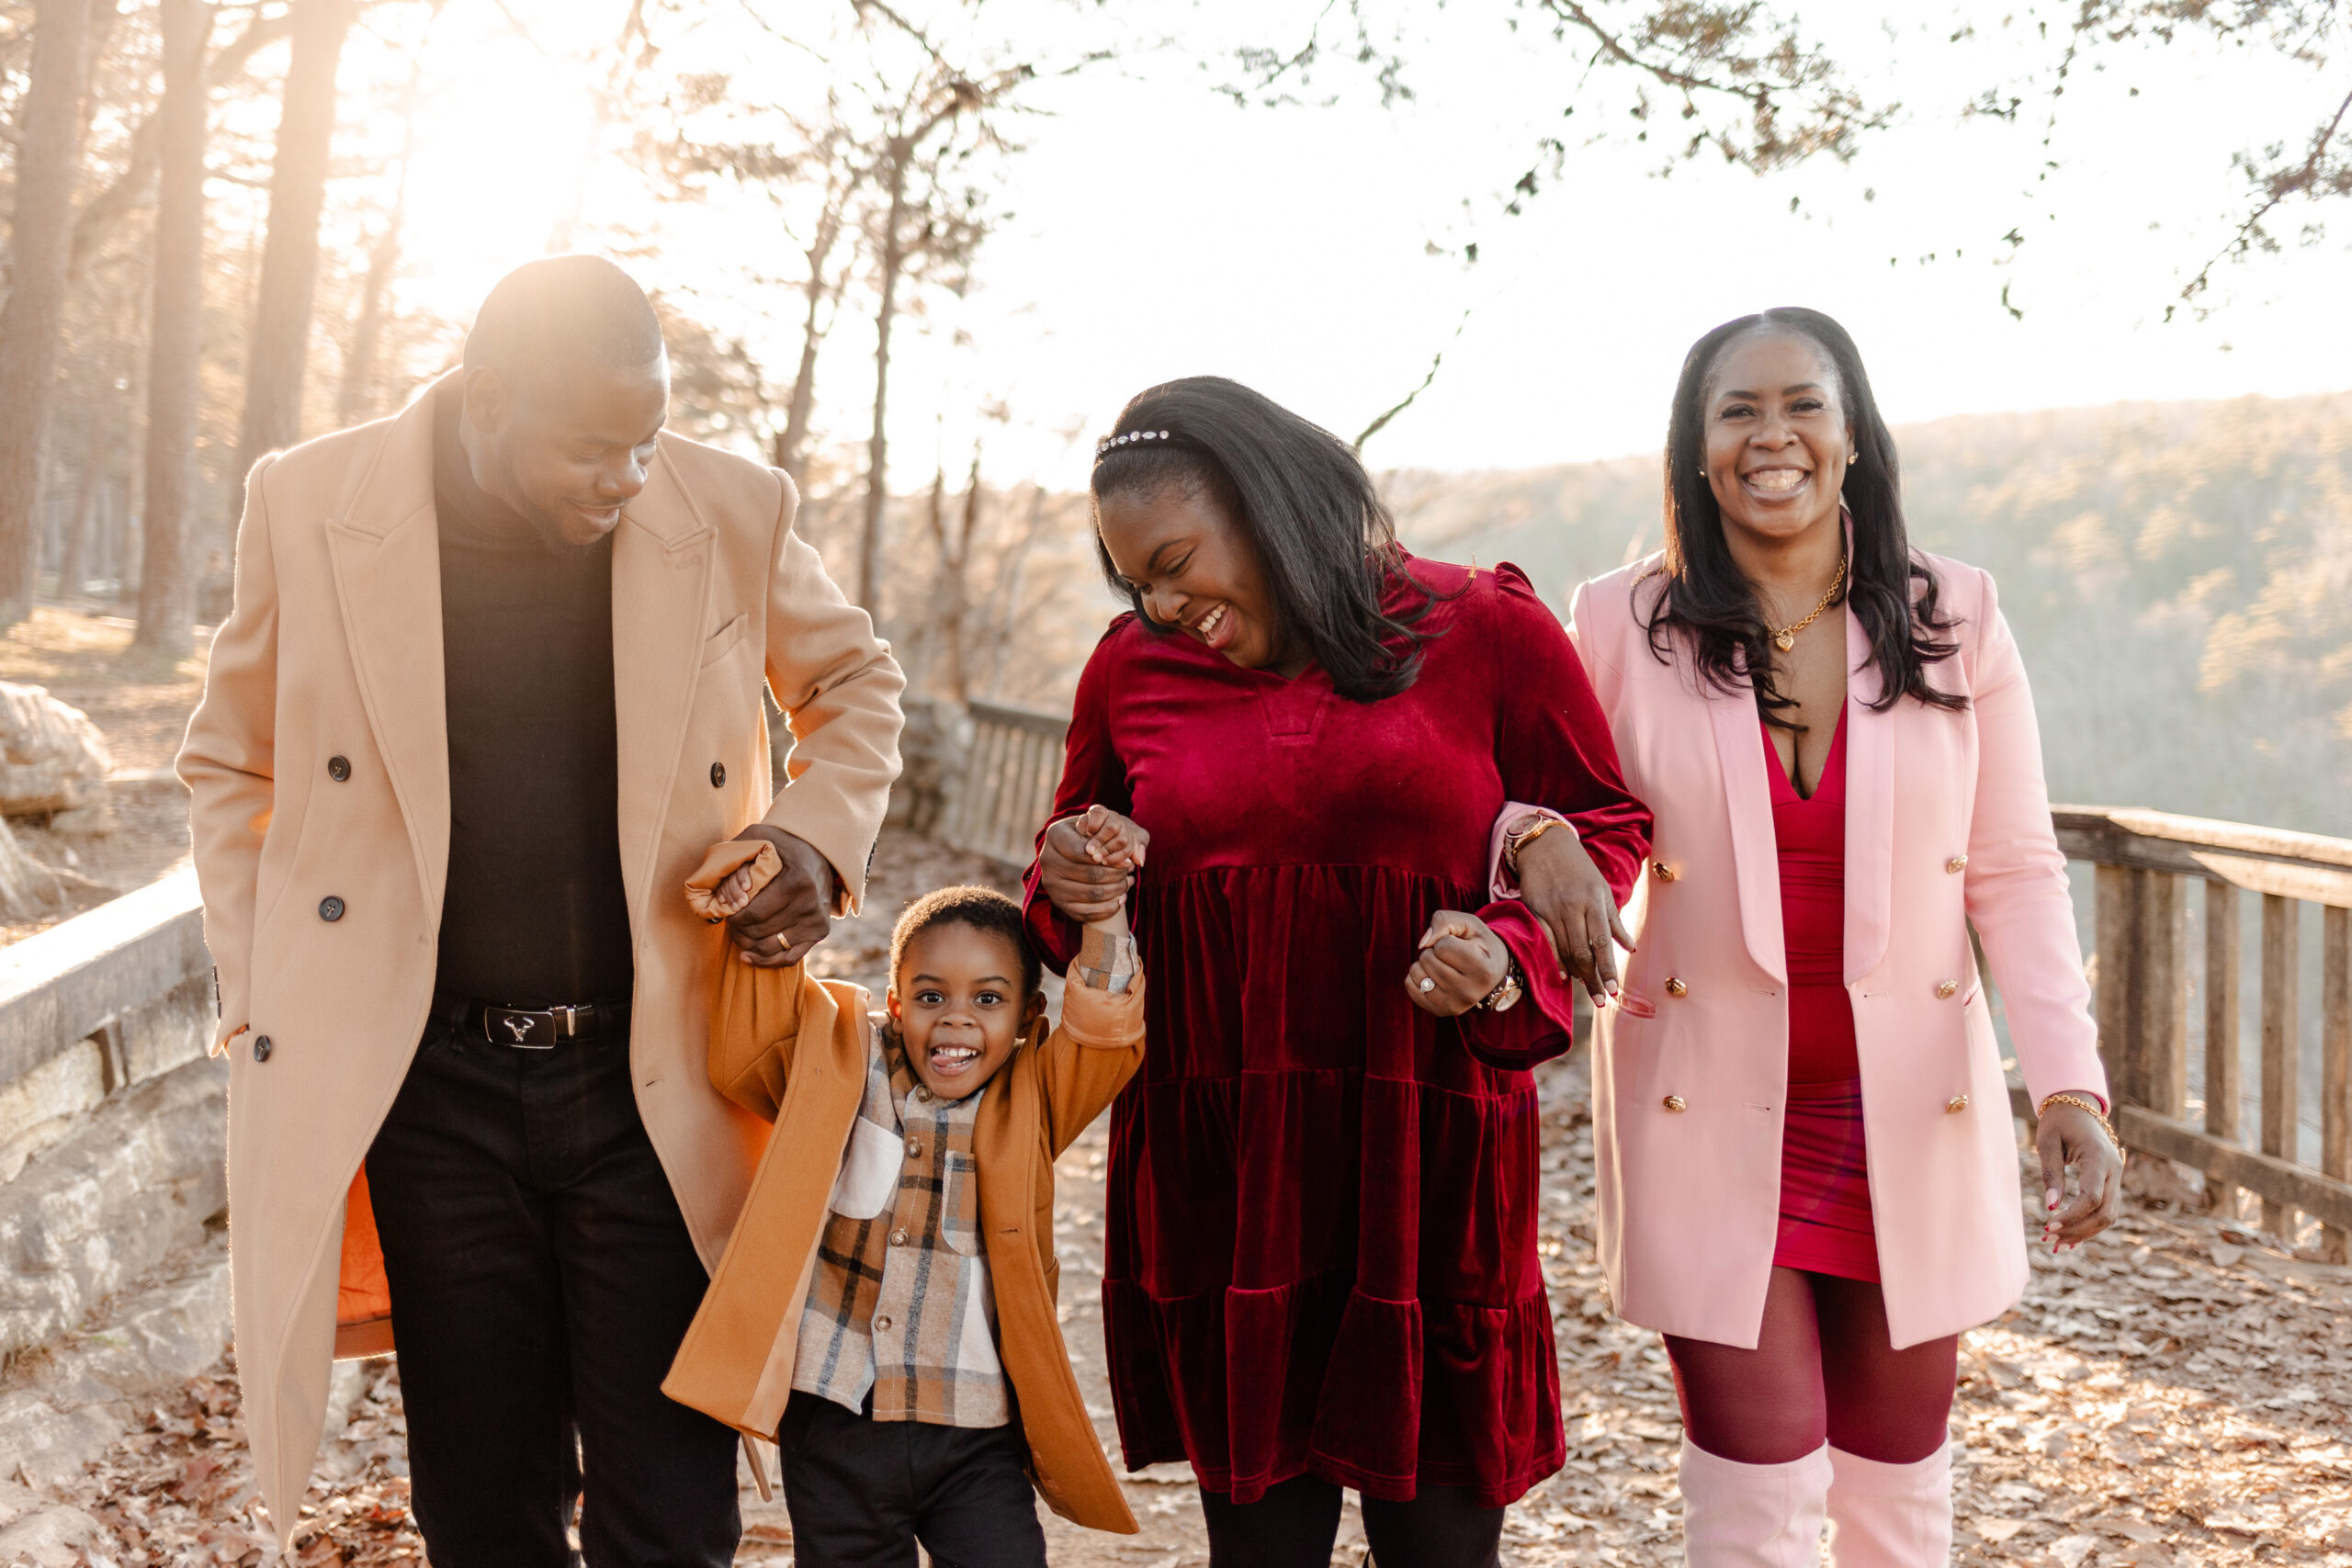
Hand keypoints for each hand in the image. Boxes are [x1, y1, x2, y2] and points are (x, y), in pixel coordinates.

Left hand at [724, 826, 836, 967]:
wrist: (820, 852)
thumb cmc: (783, 845)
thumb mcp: (759, 836)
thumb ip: (736, 850)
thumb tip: (710, 874)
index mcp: (796, 881)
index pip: (754, 913)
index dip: (733, 918)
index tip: (726, 912)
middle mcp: (810, 904)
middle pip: (761, 931)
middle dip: (738, 931)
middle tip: (729, 924)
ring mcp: (817, 921)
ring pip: (772, 947)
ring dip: (749, 945)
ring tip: (738, 936)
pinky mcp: (820, 932)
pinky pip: (790, 957)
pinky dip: (767, 961)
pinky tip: (748, 956)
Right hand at [1039, 805, 1147, 924]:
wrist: (1072, 849)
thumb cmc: (1092, 834)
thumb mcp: (1100, 825)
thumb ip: (1118, 834)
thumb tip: (1133, 860)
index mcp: (1055, 835)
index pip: (1085, 851)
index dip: (1111, 858)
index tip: (1128, 861)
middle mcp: (1047, 859)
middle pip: (1090, 874)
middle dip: (1116, 876)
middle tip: (1130, 873)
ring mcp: (1051, 883)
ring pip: (1091, 893)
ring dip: (1116, 891)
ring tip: (1127, 883)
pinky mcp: (1058, 902)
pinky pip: (1085, 912)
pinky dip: (1107, 909)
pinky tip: (1120, 900)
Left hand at [1404, 910, 1507, 1017]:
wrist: (1492, 971)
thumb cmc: (1478, 943)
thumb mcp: (1468, 923)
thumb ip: (1444, 921)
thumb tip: (1422, 944)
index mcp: (1482, 970)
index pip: (1442, 946)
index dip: (1446, 939)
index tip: (1461, 946)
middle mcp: (1469, 993)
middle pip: (1427, 960)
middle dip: (1434, 950)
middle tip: (1452, 956)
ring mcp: (1454, 1006)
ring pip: (1417, 973)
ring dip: (1424, 963)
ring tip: (1444, 965)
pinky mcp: (1440, 1011)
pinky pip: (1410, 987)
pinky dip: (1416, 976)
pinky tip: (1434, 976)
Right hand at [1515, 826, 1632, 1004]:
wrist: (1545, 845)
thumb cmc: (1579, 869)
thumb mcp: (1602, 890)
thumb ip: (1614, 921)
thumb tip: (1630, 948)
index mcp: (1594, 901)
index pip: (1602, 943)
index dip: (1607, 969)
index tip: (1614, 991)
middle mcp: (1573, 907)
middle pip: (1583, 952)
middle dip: (1593, 979)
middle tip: (1601, 1001)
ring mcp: (1552, 909)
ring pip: (1564, 950)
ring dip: (1576, 973)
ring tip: (1587, 989)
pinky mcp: (1534, 910)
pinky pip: (1545, 941)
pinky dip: (1554, 960)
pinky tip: (1562, 975)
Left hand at [2036, 1097, 2122, 1250]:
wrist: (2079, 1108)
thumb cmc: (2059, 1122)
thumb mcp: (2048, 1141)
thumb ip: (2051, 1173)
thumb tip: (2050, 1206)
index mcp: (2099, 1157)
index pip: (2092, 1197)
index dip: (2072, 1215)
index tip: (2048, 1226)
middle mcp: (2114, 1170)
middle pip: (2105, 1212)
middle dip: (2078, 1230)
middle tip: (2048, 1240)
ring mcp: (2117, 1178)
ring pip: (2108, 1215)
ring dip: (2083, 1232)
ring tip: (2055, 1244)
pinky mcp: (2112, 1184)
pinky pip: (2106, 1210)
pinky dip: (2089, 1226)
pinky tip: (2070, 1239)